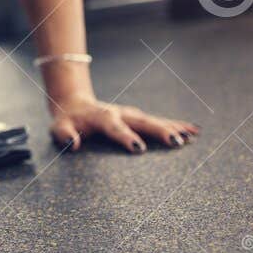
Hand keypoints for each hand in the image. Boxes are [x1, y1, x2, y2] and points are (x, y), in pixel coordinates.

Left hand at [49, 94, 200, 153]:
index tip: (138, 148)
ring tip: (191, 136)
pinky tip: (193, 132)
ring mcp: (131, 115)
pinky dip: (176, 125)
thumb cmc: (67, 121)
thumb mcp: (58, 128)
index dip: (125, 137)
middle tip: (176, 141)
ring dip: (172, 128)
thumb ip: (63, 135)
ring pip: (154, 121)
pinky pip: (159, 122)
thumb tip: (72, 144)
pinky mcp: (138, 118)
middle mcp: (120, 113)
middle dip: (159, 131)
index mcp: (102, 117)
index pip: (114, 127)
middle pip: (142, 122)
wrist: (75, 105)